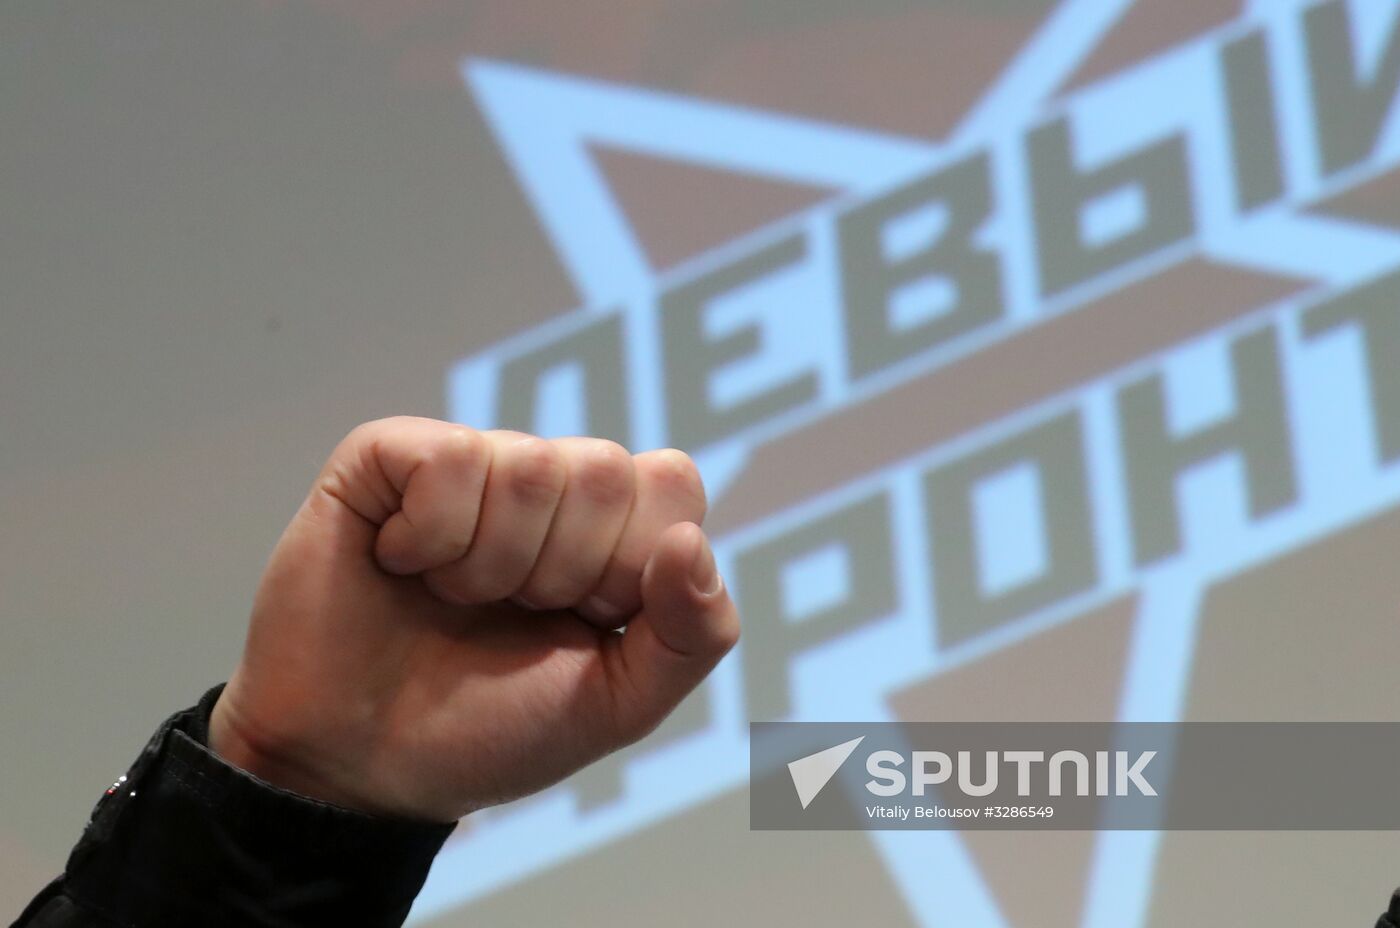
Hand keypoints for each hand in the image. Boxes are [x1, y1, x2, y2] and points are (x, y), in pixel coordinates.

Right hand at [208, 417, 738, 821]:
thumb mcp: (617, 703)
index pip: (671, 481)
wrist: (362, 766)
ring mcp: (468, 462)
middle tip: (508, 612)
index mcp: (610, 526)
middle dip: (560, 571)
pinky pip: (449, 458)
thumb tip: (691, 542)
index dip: (629, 565)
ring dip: (490, 564)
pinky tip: (400, 563)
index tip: (583, 620)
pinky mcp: (387, 456)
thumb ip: (693, 635)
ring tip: (451, 596)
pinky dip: (429, 535)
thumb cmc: (490, 729)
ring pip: (529, 466)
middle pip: (603, 469)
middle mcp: (545, 481)